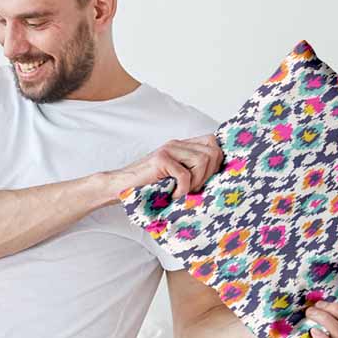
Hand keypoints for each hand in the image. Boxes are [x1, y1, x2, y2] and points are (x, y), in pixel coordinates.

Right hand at [108, 134, 222, 202]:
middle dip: (209, 174)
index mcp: (182, 146)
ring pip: (202, 161)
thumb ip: (192, 171)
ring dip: (196, 182)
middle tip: (194, 188)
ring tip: (183, 191)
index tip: (205, 180)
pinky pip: (185, 174)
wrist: (120, 187)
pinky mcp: (160, 159)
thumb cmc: (148, 186)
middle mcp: (177, 144)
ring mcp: (168, 150)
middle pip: (212, 151)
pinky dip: (182, 189)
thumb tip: (217, 179)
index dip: (216, 162)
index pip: (213, 143)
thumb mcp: (175, 177)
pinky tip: (173, 194)